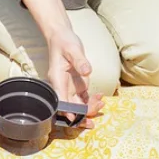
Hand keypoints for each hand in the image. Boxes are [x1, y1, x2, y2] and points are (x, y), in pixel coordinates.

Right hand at [22, 0, 104, 126]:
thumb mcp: (73, 48)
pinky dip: (90, 101)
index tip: (76, 118)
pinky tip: (100, 98)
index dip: (67, 111)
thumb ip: (80, 60)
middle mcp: (61, 86)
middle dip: (80, 116)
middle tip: (92, 122)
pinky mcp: (76, 85)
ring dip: (87, 109)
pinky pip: (83, 98)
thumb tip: (87, 72)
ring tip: (101, 105)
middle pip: (68, 107)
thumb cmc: (65, 42)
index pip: (60, 100)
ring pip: (76, 105)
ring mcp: (69, 87)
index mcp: (56, 79)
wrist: (62, 37)